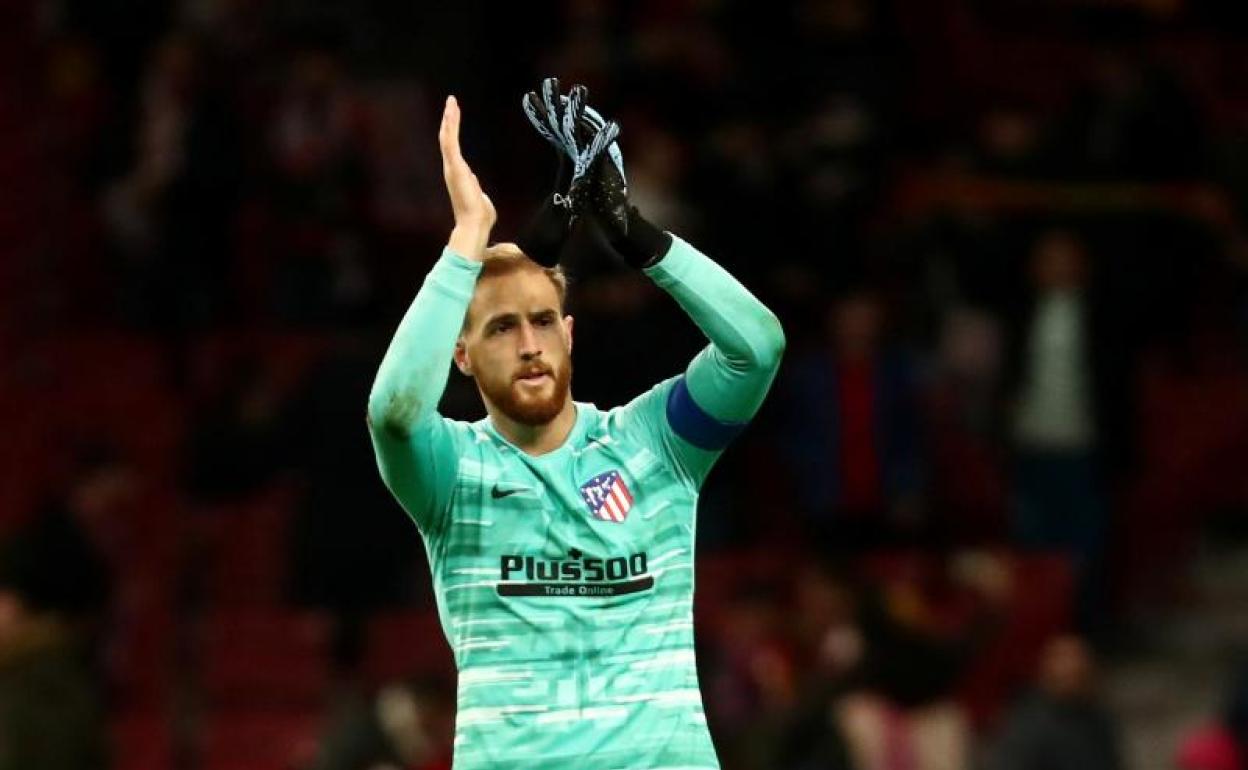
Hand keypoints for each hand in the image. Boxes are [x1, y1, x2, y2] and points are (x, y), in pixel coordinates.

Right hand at [439, 95, 494, 259]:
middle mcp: (453, 168)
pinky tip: (450, 114)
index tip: (454, 117)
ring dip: (449, 119)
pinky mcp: (455, 167)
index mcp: (459, 174)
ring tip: (451, 102)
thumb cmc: (481, 216)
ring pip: (447, 137)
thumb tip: (477, 190)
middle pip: (448, 139)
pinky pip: (450, 143)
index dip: (454, 132)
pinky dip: (451, 128)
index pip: (454, 148)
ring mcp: (452, 167)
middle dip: (450, 120)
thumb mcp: (481, 199)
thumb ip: (477, 191)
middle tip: (451, 102)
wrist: (475, 225)